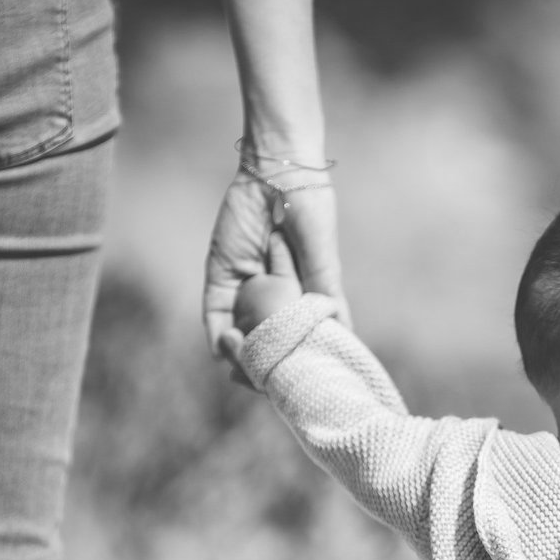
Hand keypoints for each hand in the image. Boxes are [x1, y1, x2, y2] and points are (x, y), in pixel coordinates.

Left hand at [202, 168, 347, 380]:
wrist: (279, 173)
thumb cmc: (310, 212)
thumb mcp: (325, 262)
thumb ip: (328, 299)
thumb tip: (344, 339)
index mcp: (299, 296)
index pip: (295, 340)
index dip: (296, 365)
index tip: (302, 385)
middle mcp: (270, 297)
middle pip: (264, 344)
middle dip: (265, 369)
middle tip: (271, 386)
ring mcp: (244, 289)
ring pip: (239, 337)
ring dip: (241, 359)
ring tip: (250, 372)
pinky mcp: (220, 277)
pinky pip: (215, 316)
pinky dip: (219, 338)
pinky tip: (229, 351)